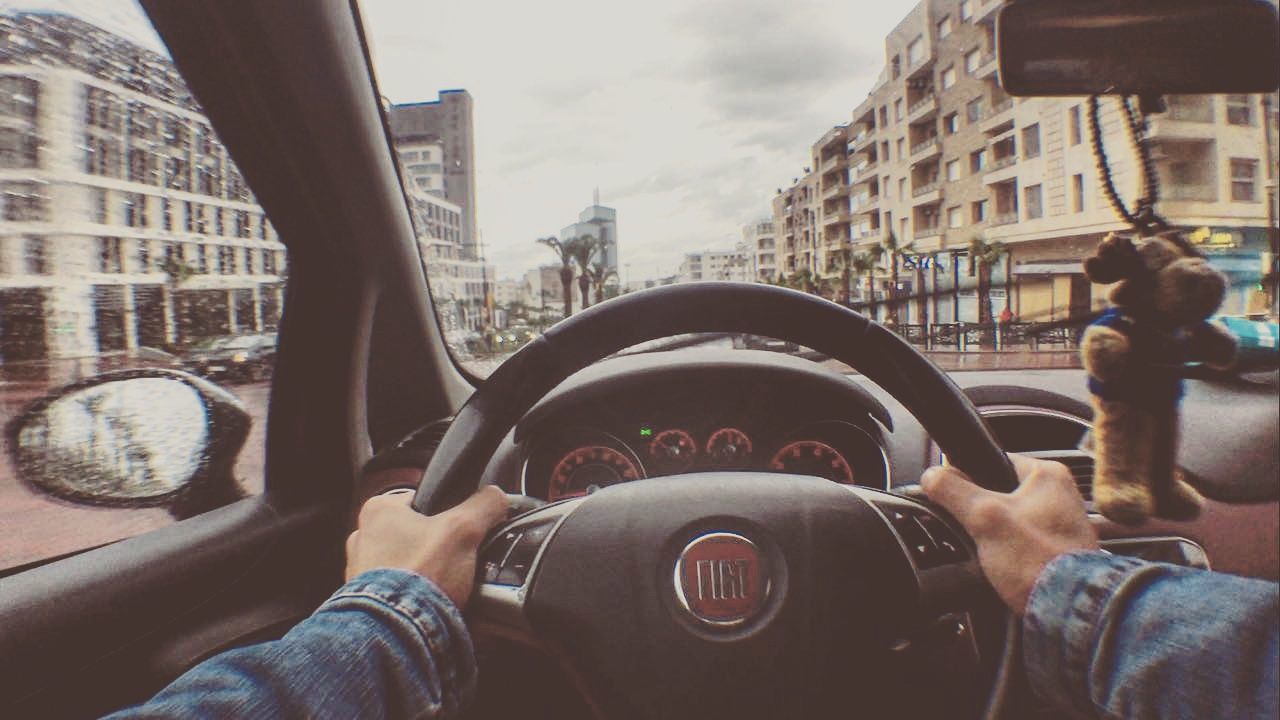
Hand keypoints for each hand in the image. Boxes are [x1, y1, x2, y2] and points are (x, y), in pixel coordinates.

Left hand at [345, 486, 508, 606]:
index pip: (421, 499)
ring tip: (447, 586)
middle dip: (438, 547)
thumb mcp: (463, 529)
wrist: (395, 633)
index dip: (448, 513)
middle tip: (459, 560)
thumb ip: (484, 505)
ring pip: (407, 564)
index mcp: (378, 511)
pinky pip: (397, 593)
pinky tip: (432, 603)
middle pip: (416, 534)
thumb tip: (496, 497)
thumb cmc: (419, 575)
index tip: (463, 528)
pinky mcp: (363, 601)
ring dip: (426, 574)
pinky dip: (414, 597)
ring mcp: (360, 572)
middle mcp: (362, 538)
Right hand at [921, 454, 1098, 613]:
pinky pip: (1020, 543)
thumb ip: (953, 491)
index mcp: (1047, 474)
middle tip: (975, 531)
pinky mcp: (1056, 550)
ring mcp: (1059, 524)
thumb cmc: (1040, 561)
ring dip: (992, 536)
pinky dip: (1008, 554)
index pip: (991, 461)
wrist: (1071, 610)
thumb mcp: (984, 517)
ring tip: (992, 553)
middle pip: (997, 493)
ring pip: (1007, 520)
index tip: (953, 499)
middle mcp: (1059, 494)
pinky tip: (1005, 566)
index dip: (965, 480)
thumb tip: (931, 476)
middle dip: (979, 513)